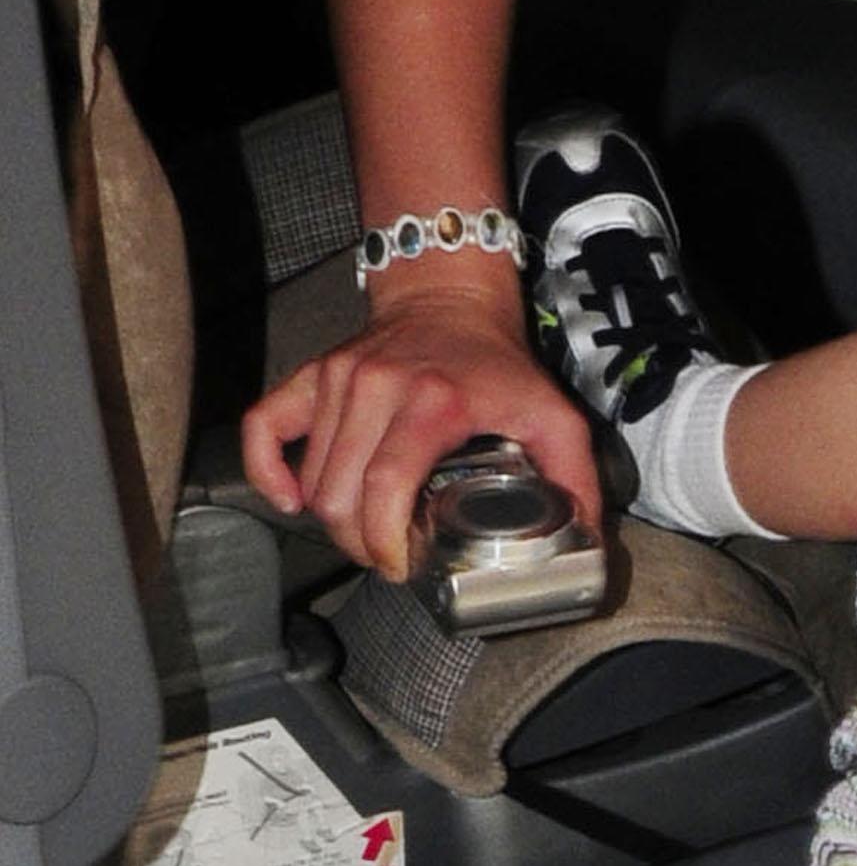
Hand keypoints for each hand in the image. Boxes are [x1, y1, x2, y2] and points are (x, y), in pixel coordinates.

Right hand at [243, 270, 596, 581]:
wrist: (451, 299)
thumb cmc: (498, 365)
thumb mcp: (552, 415)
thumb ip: (574, 477)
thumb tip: (583, 538)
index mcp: (433, 402)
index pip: (386, 487)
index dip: (384, 541)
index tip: (402, 566)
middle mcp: (377, 388)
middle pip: (340, 496)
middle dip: (361, 543)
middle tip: (389, 555)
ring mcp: (339, 379)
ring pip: (311, 478)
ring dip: (332, 519)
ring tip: (366, 531)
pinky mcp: (313, 375)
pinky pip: (265, 427)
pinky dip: (269, 471)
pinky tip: (292, 500)